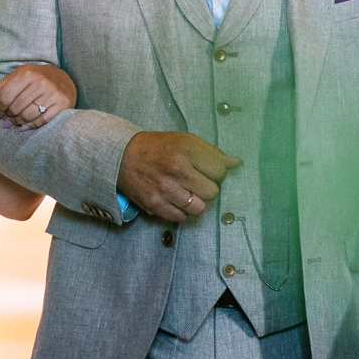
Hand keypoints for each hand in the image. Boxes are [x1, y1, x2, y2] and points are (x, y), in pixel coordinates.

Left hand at [0, 64, 77, 129]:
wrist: (63, 79)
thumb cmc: (36, 78)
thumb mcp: (18, 76)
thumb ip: (1, 85)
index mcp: (27, 74)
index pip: (5, 96)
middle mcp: (40, 83)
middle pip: (16, 108)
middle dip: (8, 117)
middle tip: (6, 120)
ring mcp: (52, 94)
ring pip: (28, 116)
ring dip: (18, 123)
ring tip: (15, 123)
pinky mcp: (62, 104)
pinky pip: (42, 121)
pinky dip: (32, 126)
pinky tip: (26, 126)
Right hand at [117, 131, 240, 222]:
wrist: (121, 156)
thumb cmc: (157, 147)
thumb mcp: (185, 140)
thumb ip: (212, 152)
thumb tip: (237, 163)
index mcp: (187, 149)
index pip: (220, 170)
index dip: (216, 172)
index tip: (205, 170)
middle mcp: (177, 169)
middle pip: (213, 192)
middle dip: (206, 187)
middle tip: (194, 181)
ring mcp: (166, 189)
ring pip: (199, 208)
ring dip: (195, 202)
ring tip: (184, 192)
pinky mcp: (155, 205)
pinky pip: (182, 218)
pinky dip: (180, 211)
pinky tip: (173, 199)